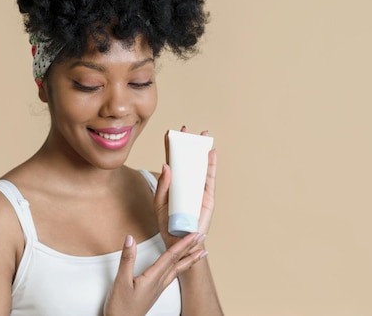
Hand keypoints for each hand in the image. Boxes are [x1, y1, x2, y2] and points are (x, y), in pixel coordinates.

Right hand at [104, 232, 207, 315]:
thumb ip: (127, 259)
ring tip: (200, 252)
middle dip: (191, 248)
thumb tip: (130, 240)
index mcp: (153, 278)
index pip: (171, 256)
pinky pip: (172, 275)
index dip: (184, 243)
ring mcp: (158, 287)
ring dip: (189, 259)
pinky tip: (181, 266)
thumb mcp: (121, 281)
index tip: (194, 234)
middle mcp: (159, 282)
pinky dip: (180, 267)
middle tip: (203, 237)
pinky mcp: (155, 291)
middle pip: (178, 261)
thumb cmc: (121, 307)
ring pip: (177, 269)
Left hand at [155, 126, 216, 248]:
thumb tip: (166, 166)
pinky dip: (211, 165)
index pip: (172, 161)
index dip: (171, 147)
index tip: (170, 133)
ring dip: (202, 150)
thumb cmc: (167, 224)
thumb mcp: (159, 204)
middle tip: (187, 129)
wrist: (179, 242)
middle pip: (187, 160)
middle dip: (188, 144)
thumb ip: (162, 186)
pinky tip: (211, 153)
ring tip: (203, 135)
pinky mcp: (207, 196)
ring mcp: (197, 188)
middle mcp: (185, 183)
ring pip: (200, 165)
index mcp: (172, 183)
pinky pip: (209, 177)